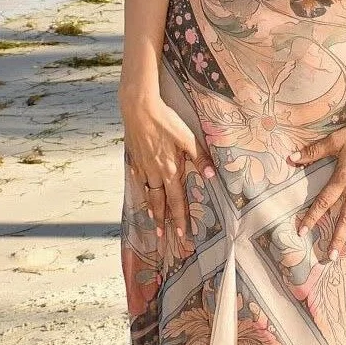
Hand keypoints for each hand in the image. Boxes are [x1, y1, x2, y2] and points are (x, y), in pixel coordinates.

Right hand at [120, 88, 214, 249]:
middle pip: (160, 201)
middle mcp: (154, 172)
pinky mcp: (133, 157)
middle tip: (164, 236)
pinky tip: (141, 191)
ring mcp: (142, 166)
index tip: (181, 233)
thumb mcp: (187, 137)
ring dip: (152, 208)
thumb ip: (200, 157)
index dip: (179, 217)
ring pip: (147, 192)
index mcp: (169, 169)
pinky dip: (140, 189)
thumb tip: (212, 176)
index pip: (176, 200)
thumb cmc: (165, 121)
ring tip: (154, 221)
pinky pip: (137, 179)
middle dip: (164, 220)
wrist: (138, 108)